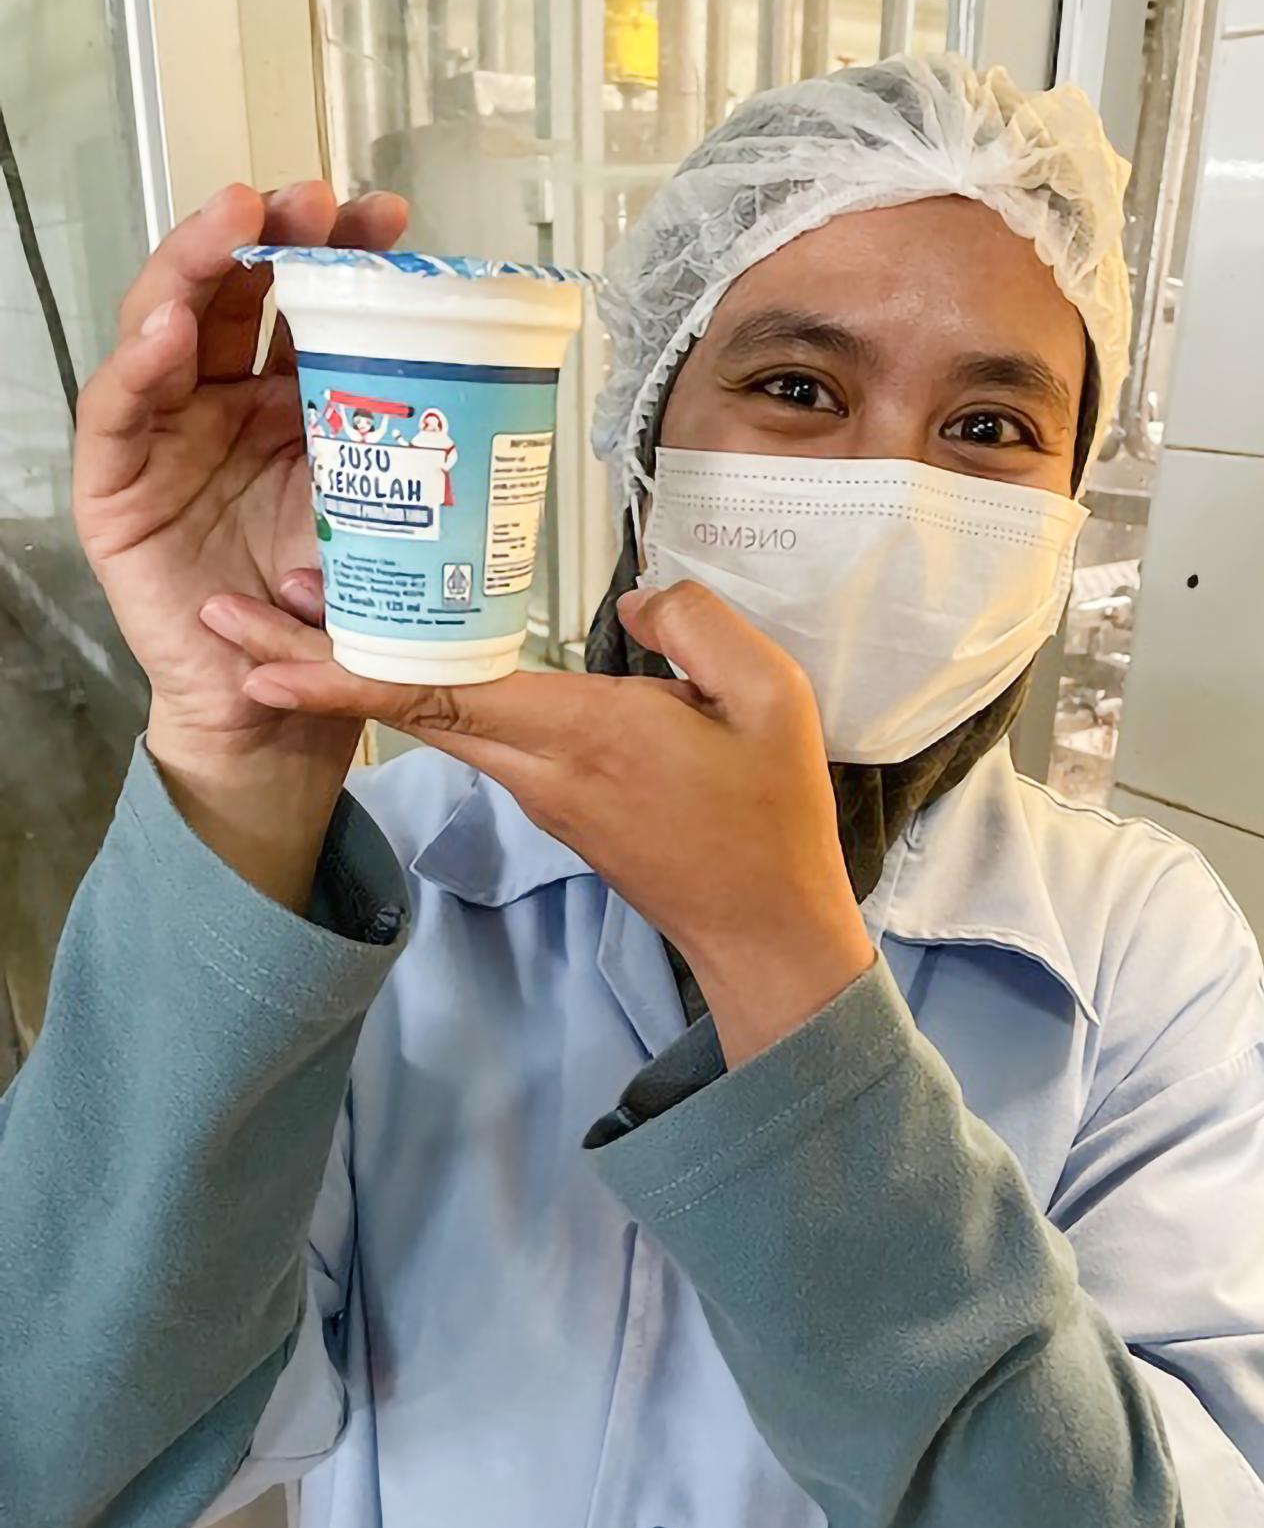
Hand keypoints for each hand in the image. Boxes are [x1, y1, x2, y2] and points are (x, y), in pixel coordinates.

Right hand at [73, 181, 408, 905]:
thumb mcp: (385, 525)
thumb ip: (414, 460)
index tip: (392, 221)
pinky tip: (172, 325)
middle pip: (237, 294)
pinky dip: (140, 364)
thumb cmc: (332, 619)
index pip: (310, 307)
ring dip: (200, 265)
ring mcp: (167, 437)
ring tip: (238, 220)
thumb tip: (499, 376)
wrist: (278, 710)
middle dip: (273, 235)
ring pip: (168, 325)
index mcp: (295, 405)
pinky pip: (119, 412)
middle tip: (314, 199)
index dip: (343, 258)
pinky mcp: (118, 487)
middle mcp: (226, 404)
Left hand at [199, 580, 875, 1060]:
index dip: (346, 672)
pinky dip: (421, 693)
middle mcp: (538, 767)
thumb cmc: (770, 819)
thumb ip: (697, 625)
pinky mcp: (553, 805)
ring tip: (304, 610)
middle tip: (228, 616)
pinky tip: (409, 652)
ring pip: (435, 721)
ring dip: (361, 673)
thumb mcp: (770, 700)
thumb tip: (637, 600)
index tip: (259, 656)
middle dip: (310, 665)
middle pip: (407, 706)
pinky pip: (475, 738)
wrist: (761, 927)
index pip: (443, 693)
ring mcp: (538, 793)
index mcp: (583, 735)